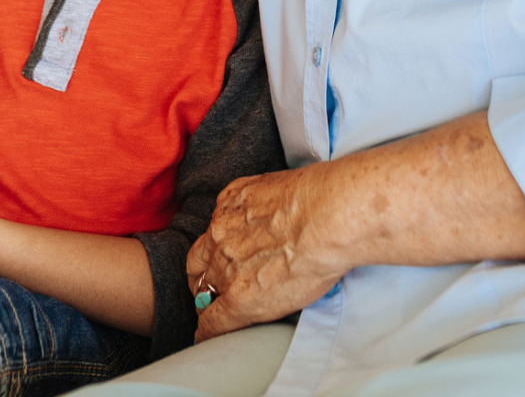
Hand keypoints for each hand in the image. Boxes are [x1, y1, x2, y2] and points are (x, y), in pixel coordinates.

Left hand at [186, 165, 352, 341]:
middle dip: (205, 276)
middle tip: (212, 288)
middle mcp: (221, 234)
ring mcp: (227, 267)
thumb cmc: (319, 199)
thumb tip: (279, 214)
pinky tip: (208, 337)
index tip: (222, 262)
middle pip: (200, 262)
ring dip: (209, 301)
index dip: (215, 253)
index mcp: (231, 204)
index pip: (213, 235)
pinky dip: (208, 330)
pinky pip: (213, 320)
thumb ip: (268, 202)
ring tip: (213, 314)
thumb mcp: (280, 187)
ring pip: (204, 290)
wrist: (324, 219)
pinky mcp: (238, 299)